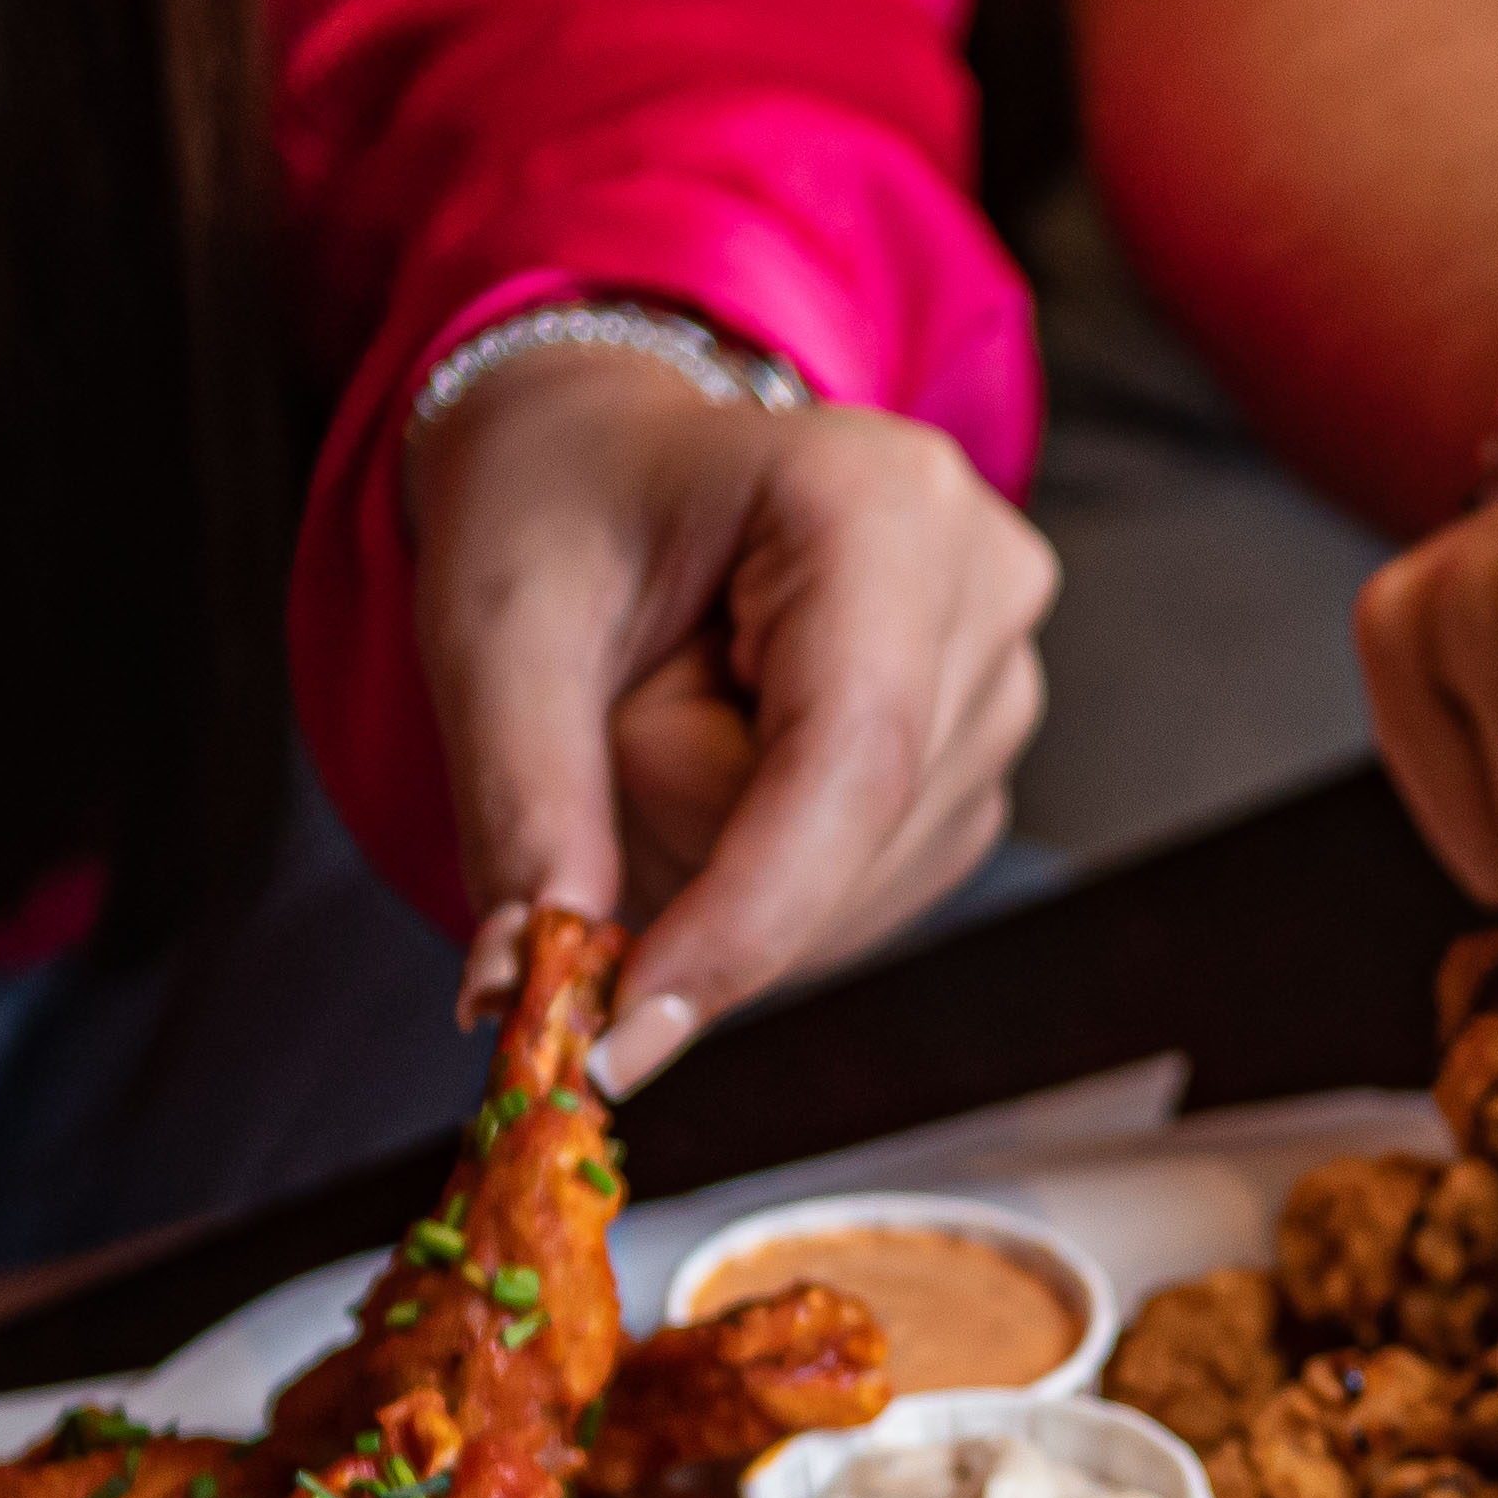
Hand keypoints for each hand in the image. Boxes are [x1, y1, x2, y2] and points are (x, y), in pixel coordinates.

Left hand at [409, 350, 1055, 1099]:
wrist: (609, 463)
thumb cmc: (560, 503)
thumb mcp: (496, 631)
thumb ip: (522, 809)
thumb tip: (528, 994)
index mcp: (878, 502)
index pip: (850, 758)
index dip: (746, 918)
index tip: (625, 1034)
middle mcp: (983, 589)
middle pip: (841, 837)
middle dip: (691, 838)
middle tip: (613, 706)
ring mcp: (1001, 684)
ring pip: (849, 890)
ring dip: (718, 854)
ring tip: (675, 706)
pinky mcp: (979, 768)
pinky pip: (859, 900)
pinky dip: (757, 875)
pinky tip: (724, 757)